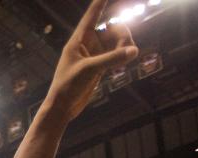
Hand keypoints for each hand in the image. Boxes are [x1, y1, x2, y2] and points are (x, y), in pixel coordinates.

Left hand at [44, 0, 138, 121]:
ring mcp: (95, 55)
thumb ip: (112, 59)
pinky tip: (128, 59)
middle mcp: (87, 44)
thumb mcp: (89, 70)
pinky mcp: (100, 66)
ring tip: (128, 57)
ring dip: (125, 45)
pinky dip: (124, 55)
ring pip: (116, 42)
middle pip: (111, 28)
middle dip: (122, 34)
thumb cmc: (68, 86)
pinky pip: (117, 54)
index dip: (100, 3)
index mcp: (78, 40)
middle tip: (127, 47)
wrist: (63, 107)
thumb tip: (134, 50)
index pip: (92, 16)